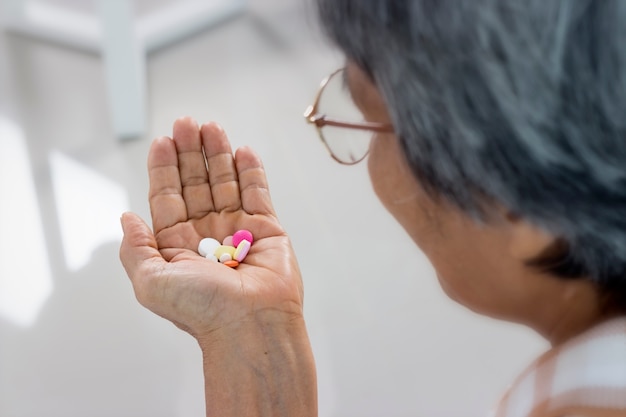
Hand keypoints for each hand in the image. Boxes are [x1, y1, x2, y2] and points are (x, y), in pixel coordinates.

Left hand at [119, 117, 303, 341]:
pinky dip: (250, 170)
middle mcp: (206, 234)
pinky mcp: (266, 229)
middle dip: (190, 152)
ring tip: (211, 127)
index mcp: (177, 245)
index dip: (164, 167)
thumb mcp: (151, 282)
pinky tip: (241, 150)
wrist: (251, 325)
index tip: (162, 140)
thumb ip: (135, 248)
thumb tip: (125, 218)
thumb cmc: (203, 309)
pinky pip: (257, 192)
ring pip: (226, 182)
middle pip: (196, 183)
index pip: (168, 196)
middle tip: (186, 123)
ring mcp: (237, 229)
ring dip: (218, 153)